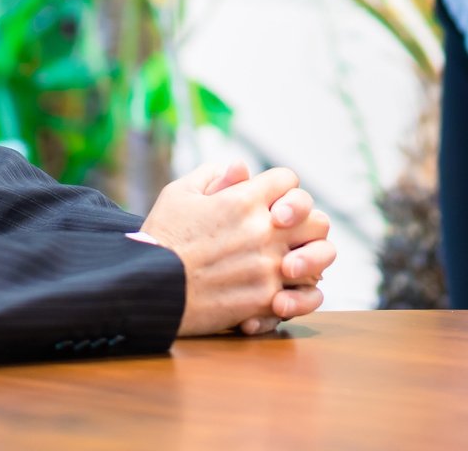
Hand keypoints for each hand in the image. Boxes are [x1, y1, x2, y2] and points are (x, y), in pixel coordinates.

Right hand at [141, 161, 337, 336]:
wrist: (147, 289)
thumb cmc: (161, 239)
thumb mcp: (180, 194)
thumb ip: (214, 176)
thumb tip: (240, 168)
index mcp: (244, 199)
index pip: (288, 180)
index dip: (281, 189)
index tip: (270, 203)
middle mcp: (264, 230)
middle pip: (316, 220)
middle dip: (305, 224)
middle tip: (289, 235)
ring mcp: (268, 266)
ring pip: (319, 258)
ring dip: (309, 260)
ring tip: (292, 265)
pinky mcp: (265, 299)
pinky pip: (304, 295)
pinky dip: (299, 295)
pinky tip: (286, 293)